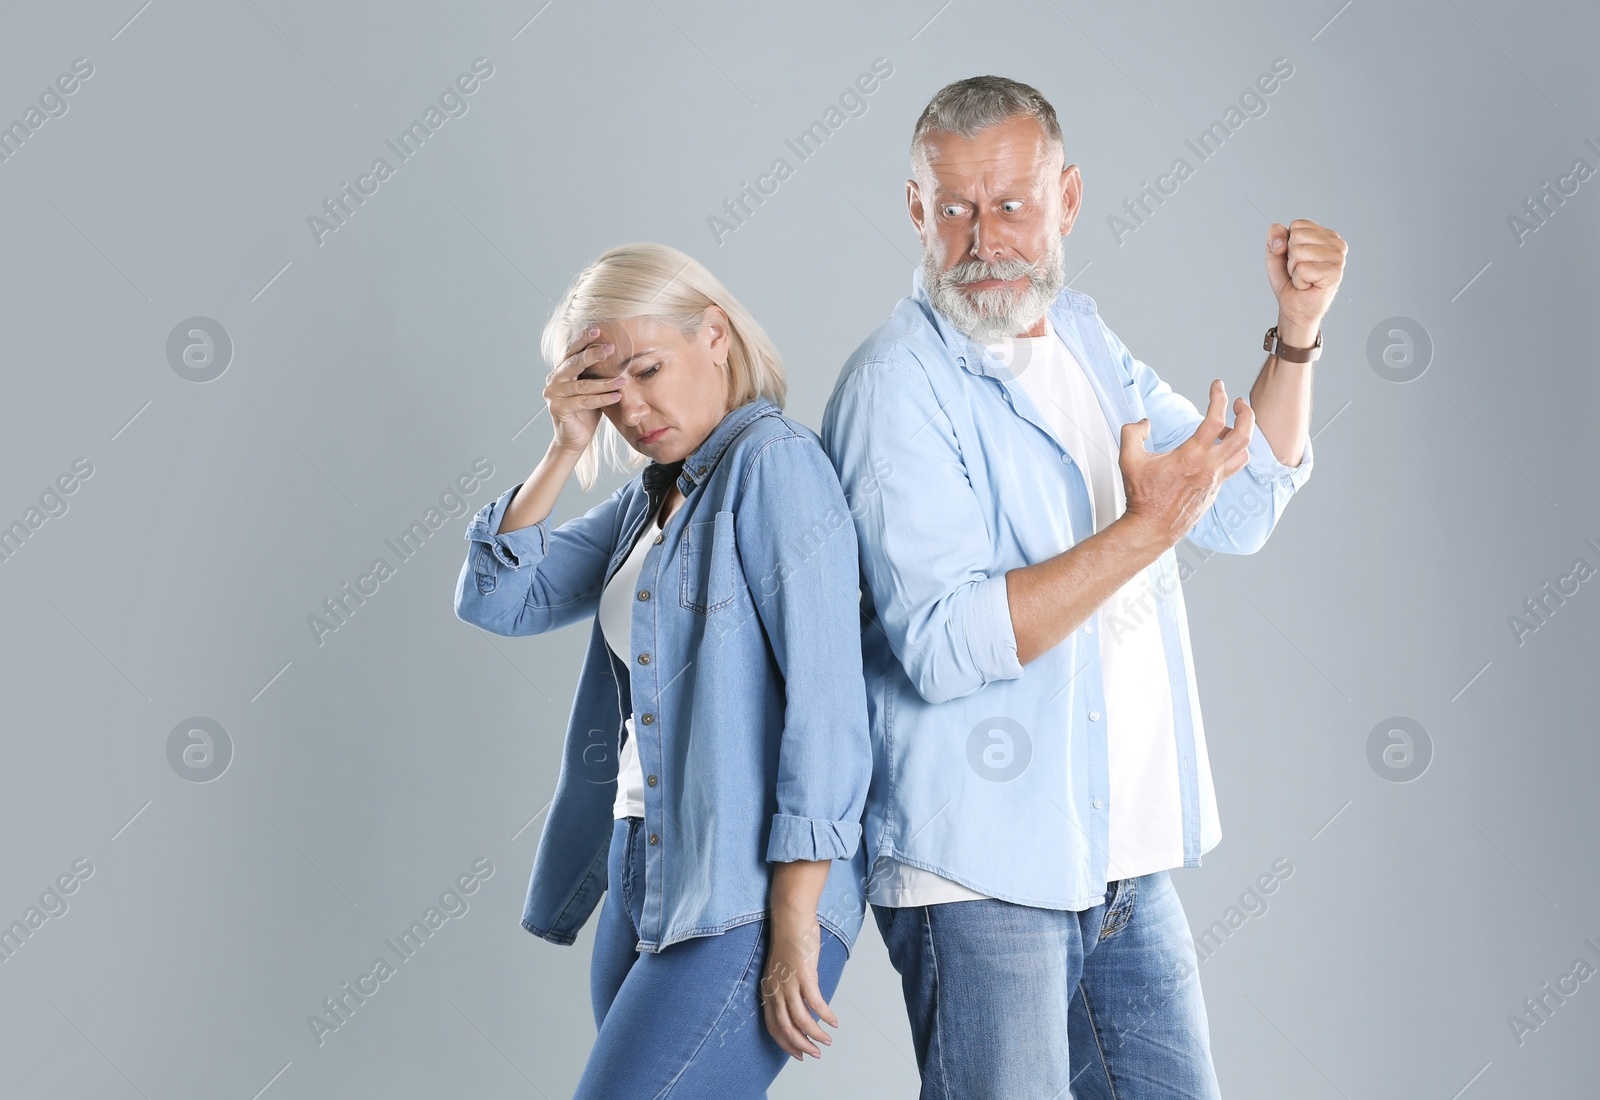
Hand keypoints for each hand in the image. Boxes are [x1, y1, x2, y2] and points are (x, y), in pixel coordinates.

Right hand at [543, 327, 625, 453]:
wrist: (574, 439)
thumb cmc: (585, 412)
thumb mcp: (591, 388)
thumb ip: (595, 373)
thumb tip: (616, 353)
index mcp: (560, 371)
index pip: (571, 351)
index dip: (583, 340)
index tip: (598, 330)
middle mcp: (554, 380)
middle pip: (574, 363)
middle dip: (593, 354)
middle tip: (611, 347)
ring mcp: (553, 394)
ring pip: (583, 385)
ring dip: (605, 382)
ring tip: (623, 379)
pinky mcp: (558, 409)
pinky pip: (584, 401)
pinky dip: (602, 398)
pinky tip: (617, 396)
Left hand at [759, 912, 837, 1059]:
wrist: (791, 918)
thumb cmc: (790, 940)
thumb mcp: (783, 969)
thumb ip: (789, 988)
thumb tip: (804, 1005)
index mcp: (769, 989)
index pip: (773, 1026)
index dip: (785, 1043)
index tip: (798, 1054)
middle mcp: (776, 989)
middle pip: (786, 1028)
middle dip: (801, 1045)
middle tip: (815, 1054)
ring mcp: (789, 983)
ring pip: (800, 1020)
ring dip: (815, 1034)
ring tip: (827, 1041)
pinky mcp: (804, 976)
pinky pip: (816, 1004)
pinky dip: (826, 1016)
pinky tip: (834, 1022)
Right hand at [1118, 380, 1253, 551]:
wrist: (1152, 528)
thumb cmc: (1143, 497)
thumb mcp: (1128, 459)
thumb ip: (1133, 433)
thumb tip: (1144, 423)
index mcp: (1191, 457)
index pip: (1214, 420)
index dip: (1219, 397)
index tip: (1217, 386)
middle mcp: (1208, 468)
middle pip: (1243, 436)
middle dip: (1246, 414)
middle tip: (1239, 404)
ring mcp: (1215, 481)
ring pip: (1243, 454)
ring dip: (1241, 436)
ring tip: (1228, 429)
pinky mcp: (1215, 491)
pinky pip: (1233, 469)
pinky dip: (1232, 455)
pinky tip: (1219, 452)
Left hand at [1266, 219, 1346, 339]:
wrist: (1294, 307)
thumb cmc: (1289, 280)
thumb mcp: (1276, 254)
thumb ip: (1275, 237)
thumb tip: (1280, 239)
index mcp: (1325, 234)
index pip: (1297, 225)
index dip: (1288, 244)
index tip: (1296, 259)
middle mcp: (1336, 243)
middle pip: (1297, 237)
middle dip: (1291, 257)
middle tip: (1300, 271)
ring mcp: (1338, 258)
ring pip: (1299, 252)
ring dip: (1294, 270)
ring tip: (1304, 278)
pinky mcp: (1335, 273)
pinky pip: (1303, 269)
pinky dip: (1299, 281)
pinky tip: (1308, 286)